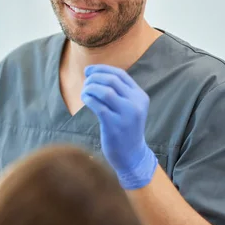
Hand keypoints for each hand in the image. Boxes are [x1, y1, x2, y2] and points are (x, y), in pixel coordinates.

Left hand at [81, 64, 156, 189]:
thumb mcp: (129, 107)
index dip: (102, 69)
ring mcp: (126, 115)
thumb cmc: (125, 128)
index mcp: (140, 96)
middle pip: (111, 80)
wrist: (131, 155)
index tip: (89, 70)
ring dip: (90, 88)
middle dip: (94, 77)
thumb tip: (94, 74)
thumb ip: (118, 92)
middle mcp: (136, 104)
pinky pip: (98, 105)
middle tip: (85, 83)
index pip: (120, 74)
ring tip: (84, 92)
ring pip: (105, 91)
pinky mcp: (114, 125)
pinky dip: (88, 99)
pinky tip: (84, 99)